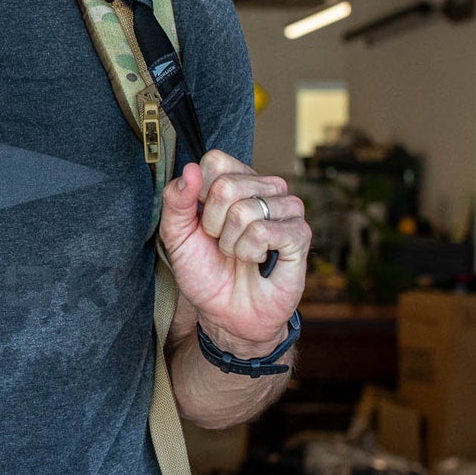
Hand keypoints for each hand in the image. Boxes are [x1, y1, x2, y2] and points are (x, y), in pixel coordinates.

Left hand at [159, 150, 309, 352]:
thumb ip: (175, 201)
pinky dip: (249, 252)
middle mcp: (265, 188)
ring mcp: (286, 209)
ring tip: (240, 254)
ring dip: (232, 243)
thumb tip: (189, 169)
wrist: (226, 313)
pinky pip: (263, 231)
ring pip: (245, 211)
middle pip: (226, 186)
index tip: (202, 222)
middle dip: (213, 225)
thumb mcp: (177, 236)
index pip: (215, 161)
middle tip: (222, 243)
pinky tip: (257, 260)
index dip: (199, 195)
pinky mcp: (299, 234)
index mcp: (237, 180)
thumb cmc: (205, 272)